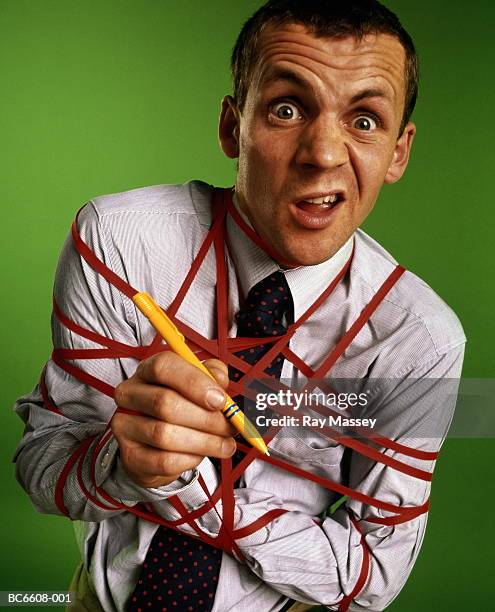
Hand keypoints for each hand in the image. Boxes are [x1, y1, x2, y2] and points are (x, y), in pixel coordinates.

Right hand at [111, 352, 235, 487]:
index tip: (220, 400)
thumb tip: (220, 381)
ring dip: (204, 442)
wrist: (155, 444)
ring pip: (165, 435)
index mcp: (148, 369)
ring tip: (224, 444)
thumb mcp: (198, 384)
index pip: (164, 366)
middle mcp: (130, 393)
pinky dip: (190, 459)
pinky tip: (202, 454)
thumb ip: (212, 376)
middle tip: (230, 427)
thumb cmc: (181, 406)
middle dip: (206, 418)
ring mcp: (125, 425)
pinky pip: (164, 460)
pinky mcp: (130, 455)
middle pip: (164, 403)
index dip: (194, 382)